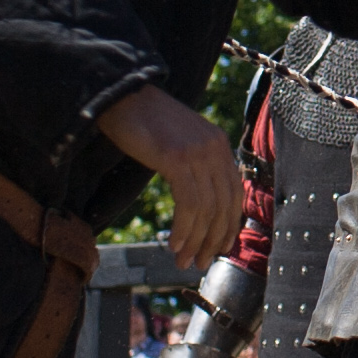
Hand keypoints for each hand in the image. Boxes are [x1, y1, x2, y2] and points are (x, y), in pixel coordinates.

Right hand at [100, 87, 241, 271]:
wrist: (121, 95)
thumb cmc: (143, 123)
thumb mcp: (179, 143)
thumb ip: (193, 167)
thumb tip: (198, 205)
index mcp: (218, 145)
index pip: (235, 194)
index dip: (229, 225)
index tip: (218, 249)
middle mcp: (214, 147)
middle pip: (224, 205)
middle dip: (212, 239)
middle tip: (198, 263)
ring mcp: (198, 151)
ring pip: (207, 209)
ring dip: (195, 240)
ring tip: (182, 260)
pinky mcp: (177, 157)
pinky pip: (189, 203)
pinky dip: (184, 228)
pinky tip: (174, 243)